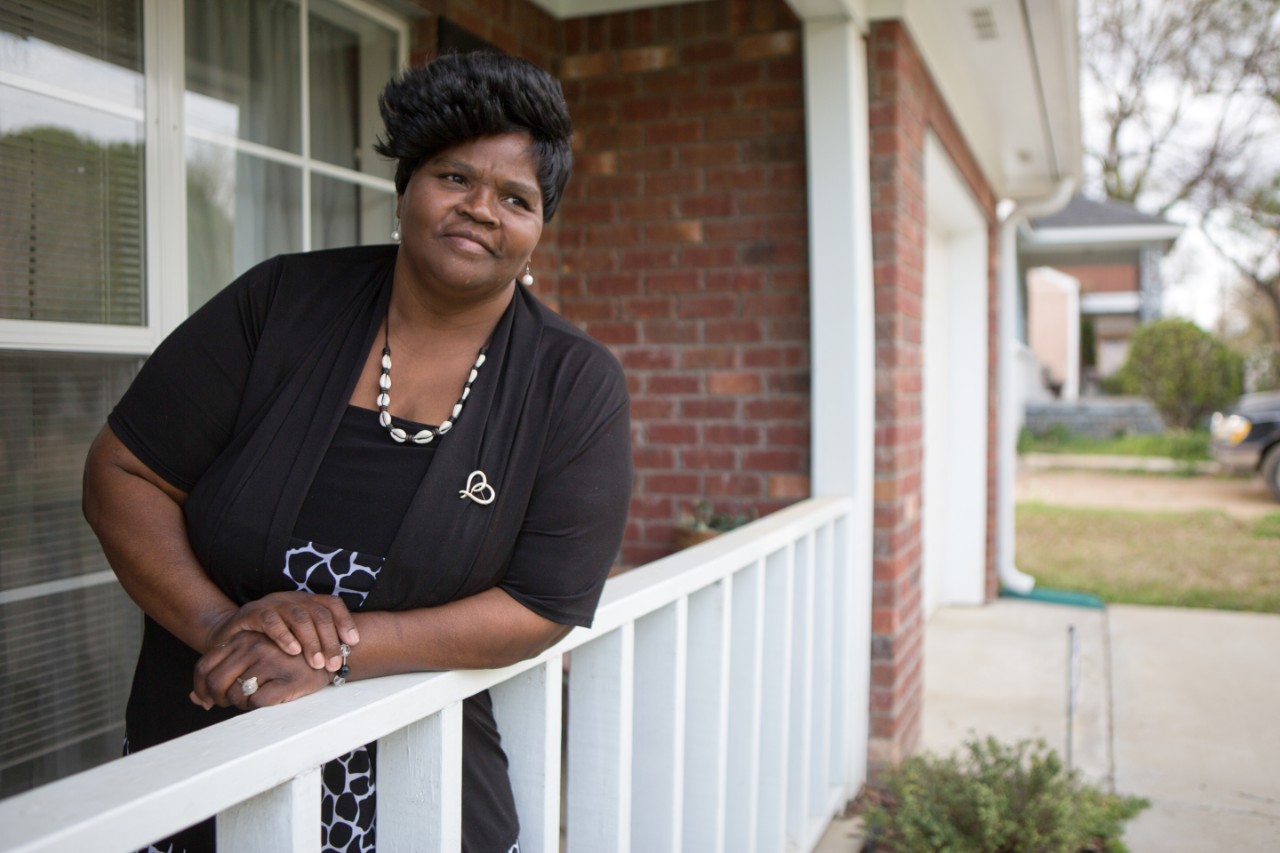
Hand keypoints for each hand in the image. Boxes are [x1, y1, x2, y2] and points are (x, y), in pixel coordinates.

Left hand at [190, 630, 331, 710]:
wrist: (332, 655)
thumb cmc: (288, 659)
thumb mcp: (254, 656)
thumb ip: (224, 671)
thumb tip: (196, 699)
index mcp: (243, 637)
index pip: (204, 666)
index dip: (200, 688)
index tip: (207, 701)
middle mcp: (255, 645)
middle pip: (215, 682)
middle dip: (218, 700)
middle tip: (228, 705)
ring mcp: (272, 660)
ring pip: (235, 695)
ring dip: (240, 704)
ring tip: (253, 699)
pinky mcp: (288, 679)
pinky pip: (256, 702)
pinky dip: (257, 707)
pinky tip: (269, 699)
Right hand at [208, 591, 358, 671]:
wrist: (229, 636)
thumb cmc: (268, 641)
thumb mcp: (295, 639)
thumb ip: (315, 643)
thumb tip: (343, 657)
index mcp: (306, 602)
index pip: (332, 604)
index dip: (345, 621)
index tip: (353, 643)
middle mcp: (292, 599)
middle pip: (319, 614)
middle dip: (329, 640)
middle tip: (333, 664)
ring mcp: (273, 604)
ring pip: (299, 616)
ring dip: (311, 641)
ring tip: (316, 662)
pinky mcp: (252, 612)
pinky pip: (271, 620)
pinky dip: (284, 636)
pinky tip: (292, 651)